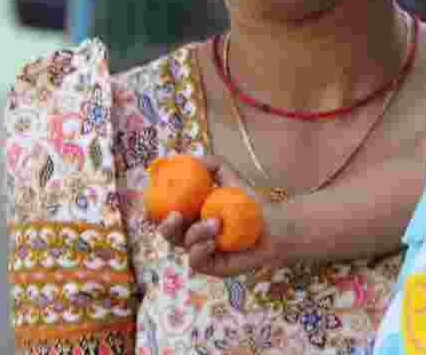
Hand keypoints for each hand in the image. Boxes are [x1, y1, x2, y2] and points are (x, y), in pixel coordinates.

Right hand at [157, 155, 288, 275]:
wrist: (274, 225)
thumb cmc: (251, 202)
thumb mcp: (232, 177)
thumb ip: (214, 164)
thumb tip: (193, 159)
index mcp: (191, 213)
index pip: (165, 213)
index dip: (153, 210)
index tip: (150, 201)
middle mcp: (192, 232)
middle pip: (167, 232)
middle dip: (165, 225)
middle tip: (176, 215)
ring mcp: (201, 250)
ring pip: (182, 244)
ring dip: (195, 232)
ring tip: (216, 223)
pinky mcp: (211, 266)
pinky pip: (195, 260)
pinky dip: (200, 249)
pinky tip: (213, 242)